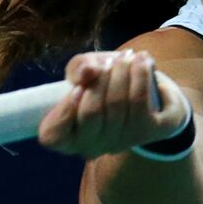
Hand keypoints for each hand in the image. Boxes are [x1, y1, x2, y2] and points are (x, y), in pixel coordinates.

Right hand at [38, 49, 189, 158]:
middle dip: (101, 79)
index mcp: (65, 137)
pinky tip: (144, 63)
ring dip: (124, 72)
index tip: (78, 86)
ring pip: (119, 104)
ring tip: (129, 57)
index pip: (53, 134)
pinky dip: (143, 76)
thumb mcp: (83, 71)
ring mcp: (120, 143)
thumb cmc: (101, 83)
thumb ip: (78, 68)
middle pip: (91, 112)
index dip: (65, 109)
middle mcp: (91, 147)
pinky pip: (143, 102)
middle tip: (111, 61)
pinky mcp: (149, 133)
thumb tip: (88, 71)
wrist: (142, 93)